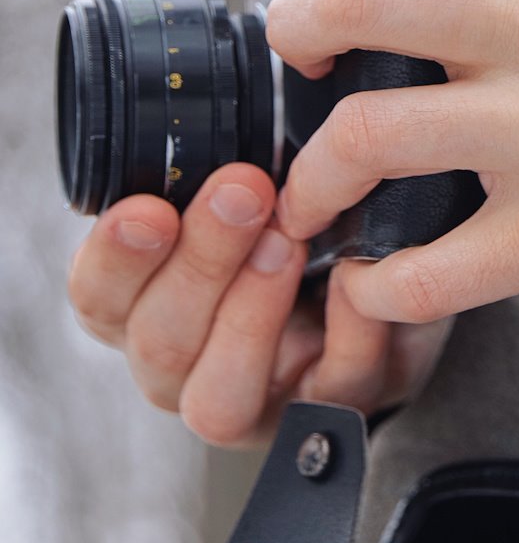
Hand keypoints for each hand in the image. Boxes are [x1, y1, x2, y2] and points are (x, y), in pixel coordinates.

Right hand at [65, 161, 450, 448]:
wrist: (394, 296)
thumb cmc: (303, 236)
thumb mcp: (251, 203)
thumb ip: (216, 182)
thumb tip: (212, 127)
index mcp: (145, 315)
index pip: (99, 300)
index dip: (115, 260)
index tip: (146, 207)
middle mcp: (188, 374)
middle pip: (160, 345)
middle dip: (198, 265)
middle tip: (240, 193)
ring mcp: (262, 408)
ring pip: (221, 399)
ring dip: (250, 314)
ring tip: (288, 240)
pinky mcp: (338, 415)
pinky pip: (335, 390)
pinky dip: (348, 332)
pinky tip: (355, 280)